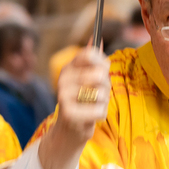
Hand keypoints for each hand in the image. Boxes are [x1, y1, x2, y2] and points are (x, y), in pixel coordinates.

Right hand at [38, 47, 110, 168]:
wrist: (69, 130)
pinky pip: (99, 110)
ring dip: (103, 102)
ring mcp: (64, 96)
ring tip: (93, 105)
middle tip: (98, 93)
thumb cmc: (83, 101)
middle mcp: (63, 79)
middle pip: (100, 74)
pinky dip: (100, 114)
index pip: (90, 54)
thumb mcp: (87, 78)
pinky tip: (91, 116)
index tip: (103, 71)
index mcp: (68, 68)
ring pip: (102, 93)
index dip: (103, 63)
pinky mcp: (69, 113)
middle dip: (106, 86)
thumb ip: (93, 60)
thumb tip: (97, 38)